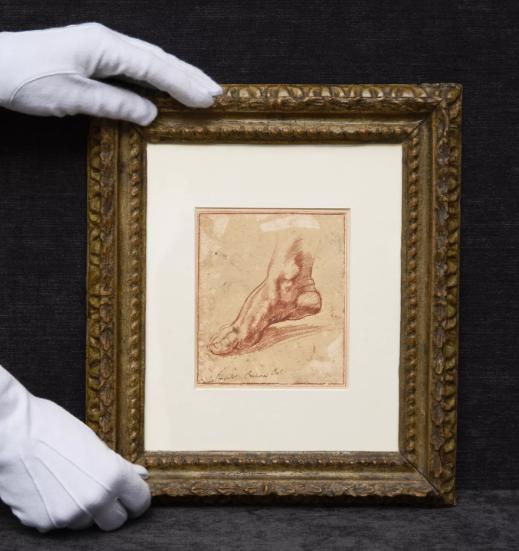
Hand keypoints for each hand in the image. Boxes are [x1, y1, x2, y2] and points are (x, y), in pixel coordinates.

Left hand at [0, 23, 221, 124]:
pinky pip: (134, 65)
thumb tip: (151, 114)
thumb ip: (115, 104)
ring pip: (149, 59)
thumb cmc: (26, 79)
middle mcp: (107, 40)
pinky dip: (156, 76)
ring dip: (176, 74)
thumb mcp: (73, 97)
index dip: (183, 84)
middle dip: (189, 76)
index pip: (154, 67)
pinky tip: (166, 85)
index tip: (207, 99)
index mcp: (104, 46)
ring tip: (201, 88)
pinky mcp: (93, 55)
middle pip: (158, 57)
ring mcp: (100, 45)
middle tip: (216, 93)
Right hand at [0, 365, 150, 531]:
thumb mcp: (94, 442)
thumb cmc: (54, 428)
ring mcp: (68, 515)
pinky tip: (50, 489)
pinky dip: (58, 511)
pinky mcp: (44, 523)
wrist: (12, 432)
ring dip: (83, 510)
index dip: (135, 498)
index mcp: (113, 477)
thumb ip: (119, 465)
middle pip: (116, 521)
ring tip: (69, 484)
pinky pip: (59, 523)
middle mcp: (95, 500)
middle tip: (103, 493)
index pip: (139, 502)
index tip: (130, 495)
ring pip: (85, 522)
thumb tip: (140, 475)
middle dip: (112, 509)